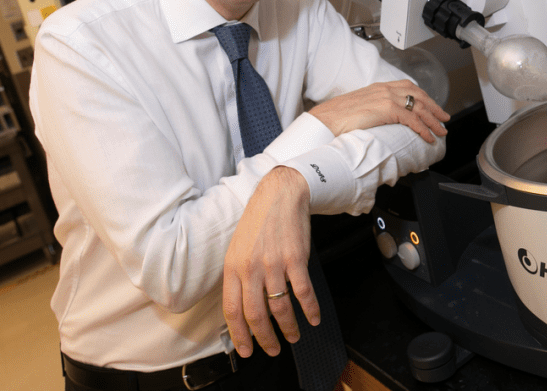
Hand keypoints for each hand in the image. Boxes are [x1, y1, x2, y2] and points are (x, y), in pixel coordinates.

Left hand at [222, 166, 317, 357]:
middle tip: (273, 349)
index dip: (239, 335)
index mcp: (233, 267)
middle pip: (256, 315)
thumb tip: (245, 308)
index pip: (233, 310)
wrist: (279, 195)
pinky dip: (309, 310)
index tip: (247, 350)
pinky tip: (313, 318)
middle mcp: (251, 268)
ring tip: (293, 336)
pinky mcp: (295, 259)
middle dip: (265, 339)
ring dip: (288, 328)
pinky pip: (303, 292)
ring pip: (280, 308)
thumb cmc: (259, 222)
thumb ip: (240, 277)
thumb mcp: (238, 249)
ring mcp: (274, 264)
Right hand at [308, 80, 448, 142]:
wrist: (325, 120)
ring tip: (441, 130)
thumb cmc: (336, 117)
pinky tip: (428, 137)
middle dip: (434, 107)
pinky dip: (423, 128)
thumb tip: (379, 122)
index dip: (423, 96)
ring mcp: (387, 98)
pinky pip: (412, 119)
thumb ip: (372, 110)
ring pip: (419, 107)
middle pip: (419, 95)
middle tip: (444, 118)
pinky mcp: (387, 109)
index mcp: (378, 87)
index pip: (408, 87)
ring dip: (433, 120)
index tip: (431, 106)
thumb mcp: (358, 109)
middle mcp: (385, 89)